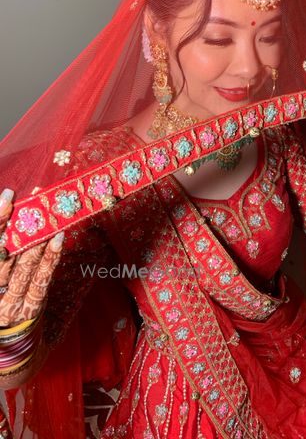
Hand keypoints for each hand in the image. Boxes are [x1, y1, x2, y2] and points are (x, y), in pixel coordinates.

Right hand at [0, 188, 63, 326]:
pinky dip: (50, 258)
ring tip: (47, 215)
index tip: (7, 196)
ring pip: (23, 265)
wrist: (6, 351)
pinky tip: (58, 239)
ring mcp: (10, 303)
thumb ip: (3, 255)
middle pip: (2, 254)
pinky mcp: (30, 310)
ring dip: (37, 238)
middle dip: (15, 222)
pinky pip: (41, 280)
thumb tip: (9, 221)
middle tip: (29, 198)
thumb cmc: (0, 308)